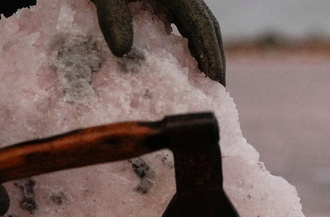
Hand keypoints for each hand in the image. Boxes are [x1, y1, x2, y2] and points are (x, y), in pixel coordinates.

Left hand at [90, 0, 225, 84]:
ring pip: (198, 23)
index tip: (216, 81)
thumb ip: (112, 18)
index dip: (211, 54)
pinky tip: (183, 60)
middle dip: (214, 56)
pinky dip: (189, 41)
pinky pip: (184, 21)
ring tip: (204, 78)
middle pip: (207, 25)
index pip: (202, 25)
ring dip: (204, 49)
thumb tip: (121, 52)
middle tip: (216, 87)